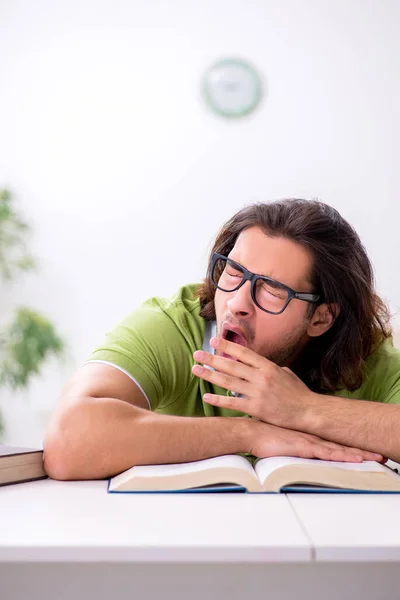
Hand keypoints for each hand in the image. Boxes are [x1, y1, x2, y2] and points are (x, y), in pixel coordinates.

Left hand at [192, 336, 312, 429]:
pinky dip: (218, 400)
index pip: (243, 353)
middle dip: (212, 358)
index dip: (227, 346)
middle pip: (231, 365)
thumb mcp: (286, 374)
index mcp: (268, 366)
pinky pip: (232, 403)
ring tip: (196, 369)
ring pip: (228, 382)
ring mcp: (258, 392)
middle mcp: (261, 377)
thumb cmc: (298, 393)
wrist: (308, 412)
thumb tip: (259, 364)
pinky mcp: (256, 408)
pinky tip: (206, 396)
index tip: (214, 341)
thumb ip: (270, 368)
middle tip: (197, 353)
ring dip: (210, 375)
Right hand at [248, 420, 383, 461]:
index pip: (336, 441)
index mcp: (309, 435)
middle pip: (343, 444)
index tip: (367, 450)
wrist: (251, 432)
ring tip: (377, 458)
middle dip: (363, 450)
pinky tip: (357, 459)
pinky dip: (345, 456)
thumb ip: (291, 441)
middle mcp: (314, 436)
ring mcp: (311, 441)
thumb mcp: (281, 437)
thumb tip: (294, 446)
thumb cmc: (262, 435)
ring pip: (341, 449)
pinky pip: (329, 453)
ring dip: (360, 454)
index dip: (353, 445)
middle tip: (381, 455)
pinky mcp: (305, 447)